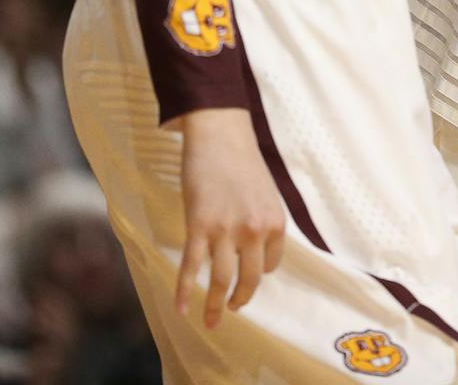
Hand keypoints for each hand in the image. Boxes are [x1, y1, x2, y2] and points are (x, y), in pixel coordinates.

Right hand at [176, 108, 287, 327]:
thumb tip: (255, 250)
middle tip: (233, 309)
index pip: (271, 264)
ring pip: (221, 280)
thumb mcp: (266, 195)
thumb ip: (263, 223)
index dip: (260, 273)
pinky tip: (181, 309)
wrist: (220, 136)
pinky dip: (184, 292)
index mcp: (276, 222)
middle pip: (249, 279)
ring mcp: (226, 230)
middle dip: (241, 299)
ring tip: (212, 320)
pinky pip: (191, 267)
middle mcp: (254, 230)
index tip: (249, 275)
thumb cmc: (243, 163)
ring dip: (216, 306)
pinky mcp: (198, 226)